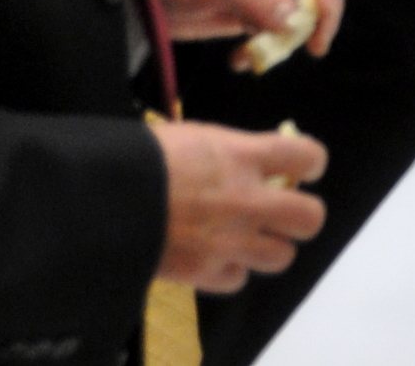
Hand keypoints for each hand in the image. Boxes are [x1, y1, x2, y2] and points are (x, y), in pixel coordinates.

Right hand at [153, 117, 327, 293]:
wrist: (102, 200)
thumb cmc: (139, 157)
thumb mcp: (191, 136)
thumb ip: (227, 150)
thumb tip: (245, 157)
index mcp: (242, 156)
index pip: (307, 157)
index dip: (311, 162)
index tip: (304, 168)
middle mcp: (247, 200)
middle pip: (310, 218)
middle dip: (302, 215)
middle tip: (284, 210)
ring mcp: (229, 241)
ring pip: (282, 256)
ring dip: (270, 246)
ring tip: (251, 237)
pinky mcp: (205, 273)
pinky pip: (239, 279)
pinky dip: (231, 270)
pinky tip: (217, 257)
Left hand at [155, 0, 347, 51]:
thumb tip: (293, 18)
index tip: (322, 24)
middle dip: (318, 16)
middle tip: (311, 48)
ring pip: (301, 10)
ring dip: (286, 38)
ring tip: (254, 55)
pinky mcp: (257, 7)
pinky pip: (277, 28)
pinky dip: (265, 47)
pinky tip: (240, 59)